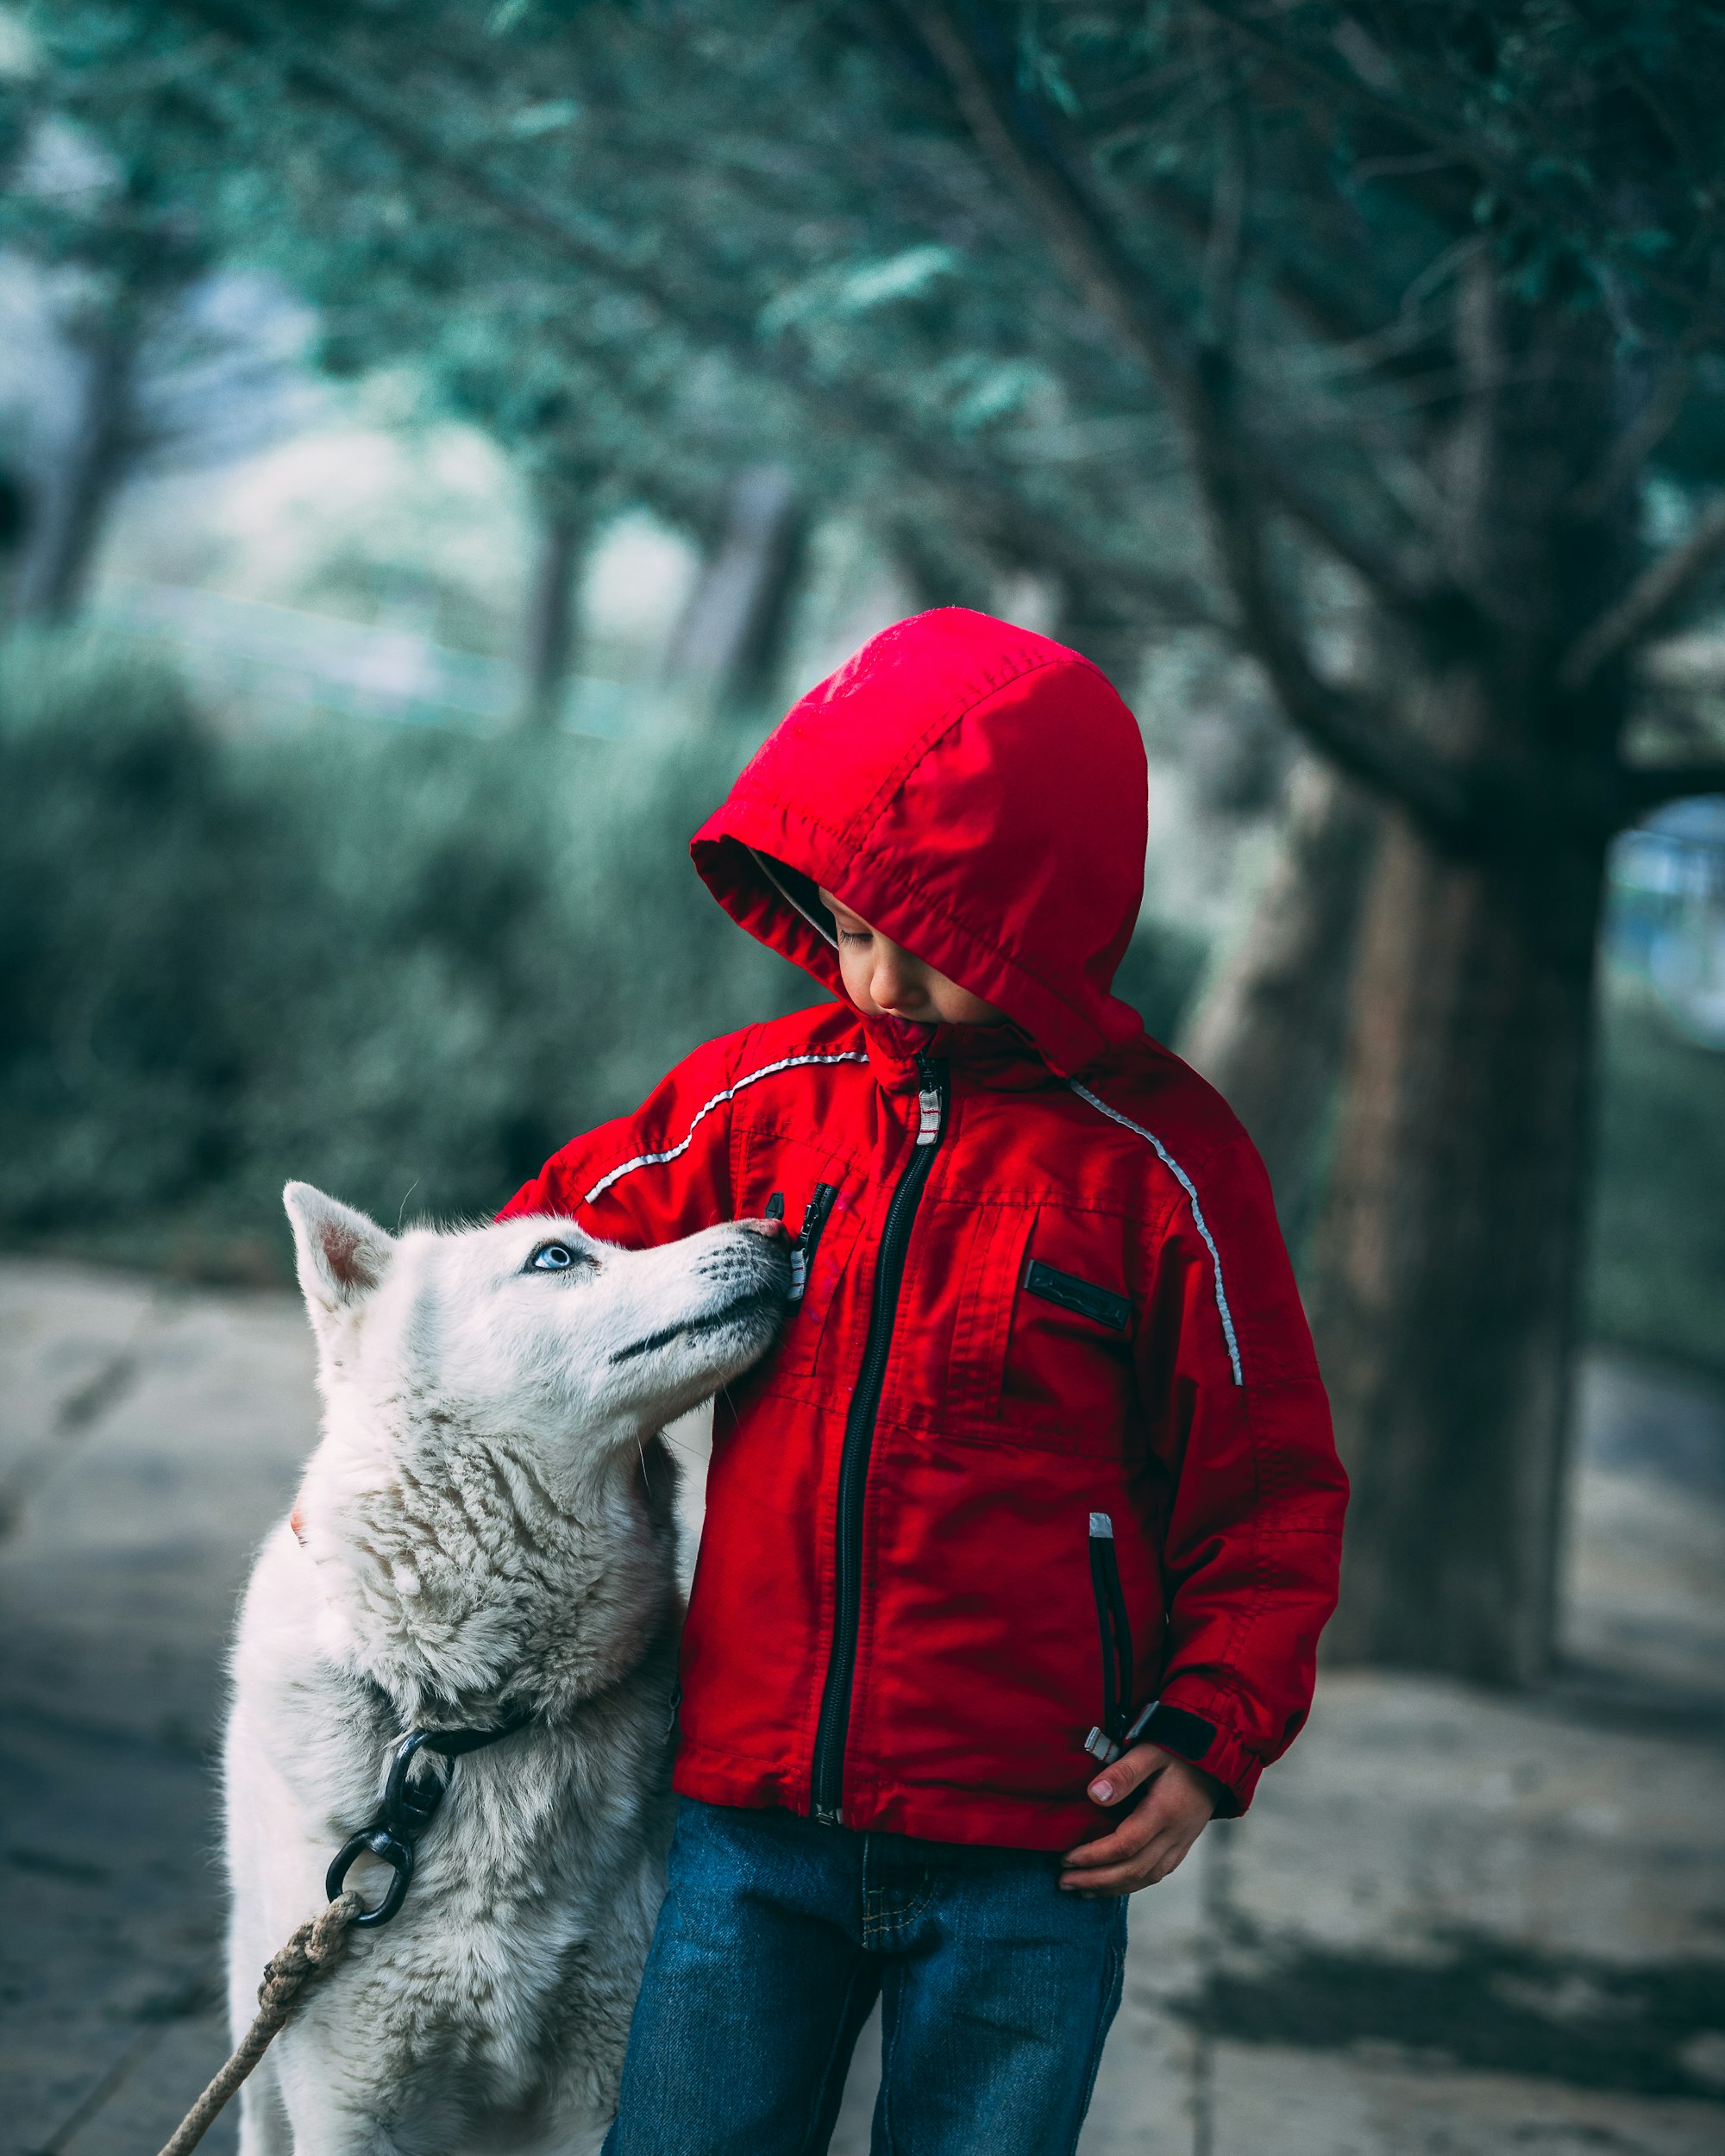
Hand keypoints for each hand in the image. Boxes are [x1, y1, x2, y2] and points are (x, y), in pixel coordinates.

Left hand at [1059, 1743, 1222, 1895]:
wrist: (1217, 1757)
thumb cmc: (1177, 1748)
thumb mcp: (1149, 1751)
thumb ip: (1123, 1772)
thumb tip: (1094, 1795)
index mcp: (1164, 1813)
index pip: (1124, 1845)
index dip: (1094, 1856)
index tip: (1067, 1859)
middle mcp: (1175, 1835)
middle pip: (1133, 1870)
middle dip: (1096, 1880)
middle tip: (1064, 1882)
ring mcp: (1181, 1844)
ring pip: (1145, 1878)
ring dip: (1111, 1888)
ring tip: (1081, 1890)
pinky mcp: (1183, 1846)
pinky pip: (1157, 1875)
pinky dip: (1131, 1885)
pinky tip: (1111, 1885)